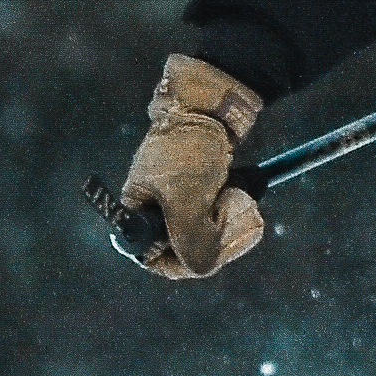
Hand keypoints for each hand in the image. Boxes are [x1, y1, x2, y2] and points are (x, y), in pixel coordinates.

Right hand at [114, 52, 274, 279]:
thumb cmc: (188, 150)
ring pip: (209, 240)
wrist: (209, 107)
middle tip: (231, 209)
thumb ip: (190, 241)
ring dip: (229, 224)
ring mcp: (179, 206)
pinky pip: (221, 223)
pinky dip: (234, 213)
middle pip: (187, 254)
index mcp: (136, 216)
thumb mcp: (187, 199)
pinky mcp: (201, 198)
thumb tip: (202, 268)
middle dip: (217, 238)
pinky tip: (239, 193)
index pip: (154, 260)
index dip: (183, 261)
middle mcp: (154, 215)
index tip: (208, 247)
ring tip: (236, 196)